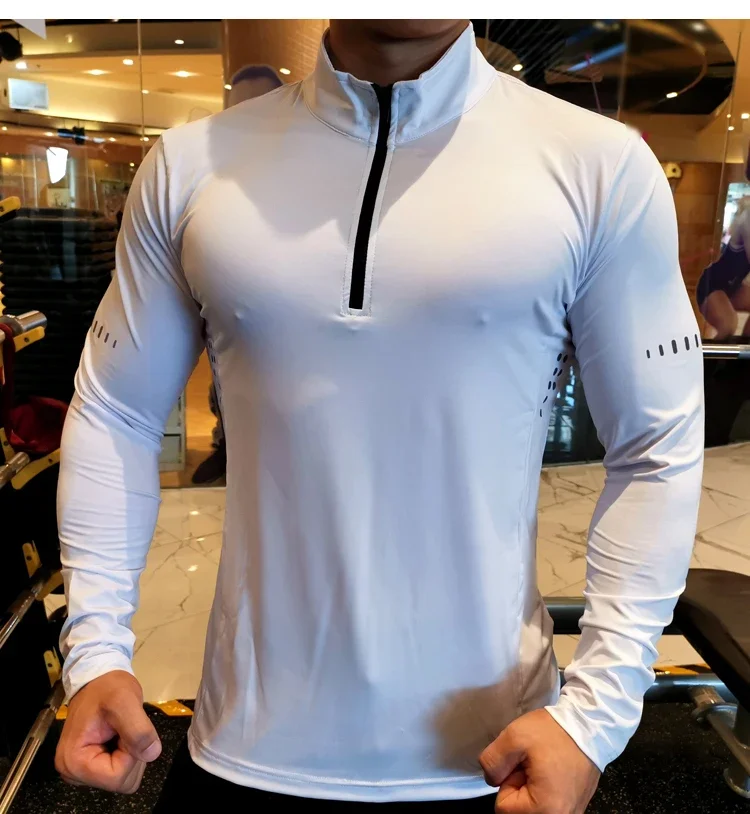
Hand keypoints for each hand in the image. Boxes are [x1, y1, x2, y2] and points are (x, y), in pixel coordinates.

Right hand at [55, 670, 161, 792]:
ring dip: (130, 753)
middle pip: (120, 781)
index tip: (125, 729)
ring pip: (123, 778)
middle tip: (123, 728)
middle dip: (131, 754)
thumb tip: (151, 754)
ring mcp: (81, 771)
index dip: (131, 754)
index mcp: (74, 761)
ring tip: (119, 729)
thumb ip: (138, 730)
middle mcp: (72, 772)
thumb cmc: (108, 687)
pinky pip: (120, 771)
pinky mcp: (91, 765)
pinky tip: (117, 735)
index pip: (116, 777)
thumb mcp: (125, 702)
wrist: (98, 679)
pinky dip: (126, 753)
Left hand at [479, 708, 599, 813]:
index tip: (522, 763)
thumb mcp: (513, 737)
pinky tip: (552, 770)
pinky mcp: (576, 807)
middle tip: (532, 763)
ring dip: (532, 788)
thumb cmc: (553, 732)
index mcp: (544, 809)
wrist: (589, 725)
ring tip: (543, 765)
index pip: (503, 808)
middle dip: (519, 786)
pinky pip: (549, 804)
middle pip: (519, 810)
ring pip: (533, 807)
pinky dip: (545, 789)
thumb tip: (492, 779)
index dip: (507, 781)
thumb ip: (491, 762)